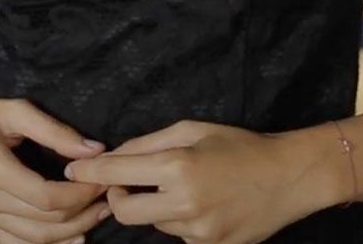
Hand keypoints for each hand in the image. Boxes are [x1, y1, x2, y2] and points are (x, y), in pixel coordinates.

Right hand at [0, 97, 112, 243]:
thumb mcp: (12, 111)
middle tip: (108, 195)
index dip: (81, 194)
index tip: (101, 179)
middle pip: (47, 222)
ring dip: (75, 230)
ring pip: (37, 240)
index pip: (48, 197)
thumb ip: (54, 131)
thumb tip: (94, 150)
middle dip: (85, 212)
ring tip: (99, 212)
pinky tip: (75, 235)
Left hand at [62, 121, 341, 243]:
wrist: (290, 178)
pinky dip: (180, 223)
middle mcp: (184, 203)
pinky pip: (178, 237)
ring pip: (153, 224)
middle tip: (126, 185)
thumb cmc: (240, 145)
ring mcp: (198, 232)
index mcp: (178, 166)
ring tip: (185, 190)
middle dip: (117, 198)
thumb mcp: (193, 129)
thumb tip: (110, 155)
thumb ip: (147, 143)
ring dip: (156, 208)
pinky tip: (204, 207)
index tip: (72, 175)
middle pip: (124, 211)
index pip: (116, 174)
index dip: (89, 175)